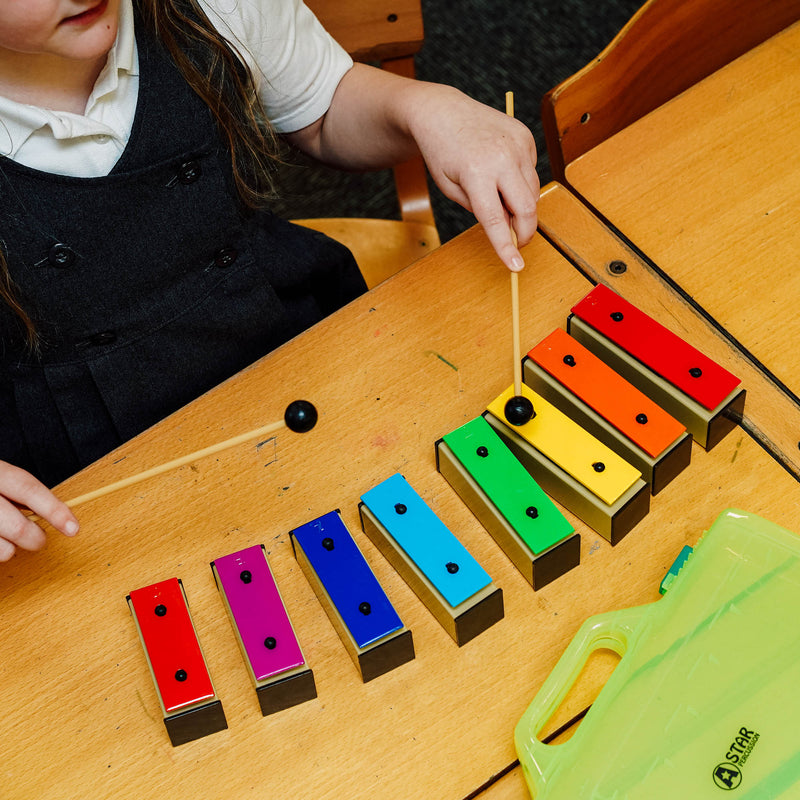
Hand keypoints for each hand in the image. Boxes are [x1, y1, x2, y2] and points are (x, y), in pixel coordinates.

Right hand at [0, 461, 78, 560]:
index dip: (54, 509)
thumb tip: (50, 512)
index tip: (73, 528)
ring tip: (3, 539)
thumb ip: (15, 492)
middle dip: (36, 539)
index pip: (27, 488)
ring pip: (3, 551)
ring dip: (8, 550)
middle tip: (39, 540)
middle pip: (18, 527)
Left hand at [286, 65, 538, 270]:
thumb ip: (478, 209)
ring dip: (522, 206)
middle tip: (517, 241)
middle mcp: (501, 157)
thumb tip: (507, 225)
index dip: (506, 246)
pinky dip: (521, 182)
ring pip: (533, 191)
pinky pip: (531, 171)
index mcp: (476, 173)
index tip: (516, 266)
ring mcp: (517, 144)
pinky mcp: (525, 137)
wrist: (441, 112)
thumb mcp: (450, 188)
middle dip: (524, 231)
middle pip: (527, 208)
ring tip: (500, 200)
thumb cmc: (441, 153)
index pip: (496, 220)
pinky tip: (501, 173)